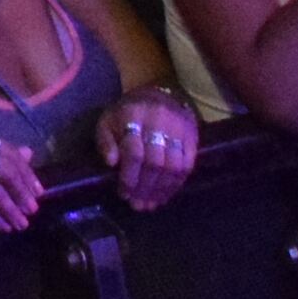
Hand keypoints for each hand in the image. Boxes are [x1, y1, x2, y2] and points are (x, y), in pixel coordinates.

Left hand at [95, 91, 202, 210]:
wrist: (158, 93)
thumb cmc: (127, 113)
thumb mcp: (108, 121)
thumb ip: (105, 142)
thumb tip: (112, 164)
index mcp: (133, 116)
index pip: (133, 152)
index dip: (129, 177)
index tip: (124, 194)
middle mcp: (158, 121)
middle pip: (154, 162)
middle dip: (145, 188)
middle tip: (138, 205)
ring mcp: (178, 128)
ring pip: (172, 166)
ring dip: (161, 190)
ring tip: (151, 204)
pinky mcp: (192, 135)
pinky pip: (187, 165)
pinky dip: (176, 184)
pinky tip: (166, 194)